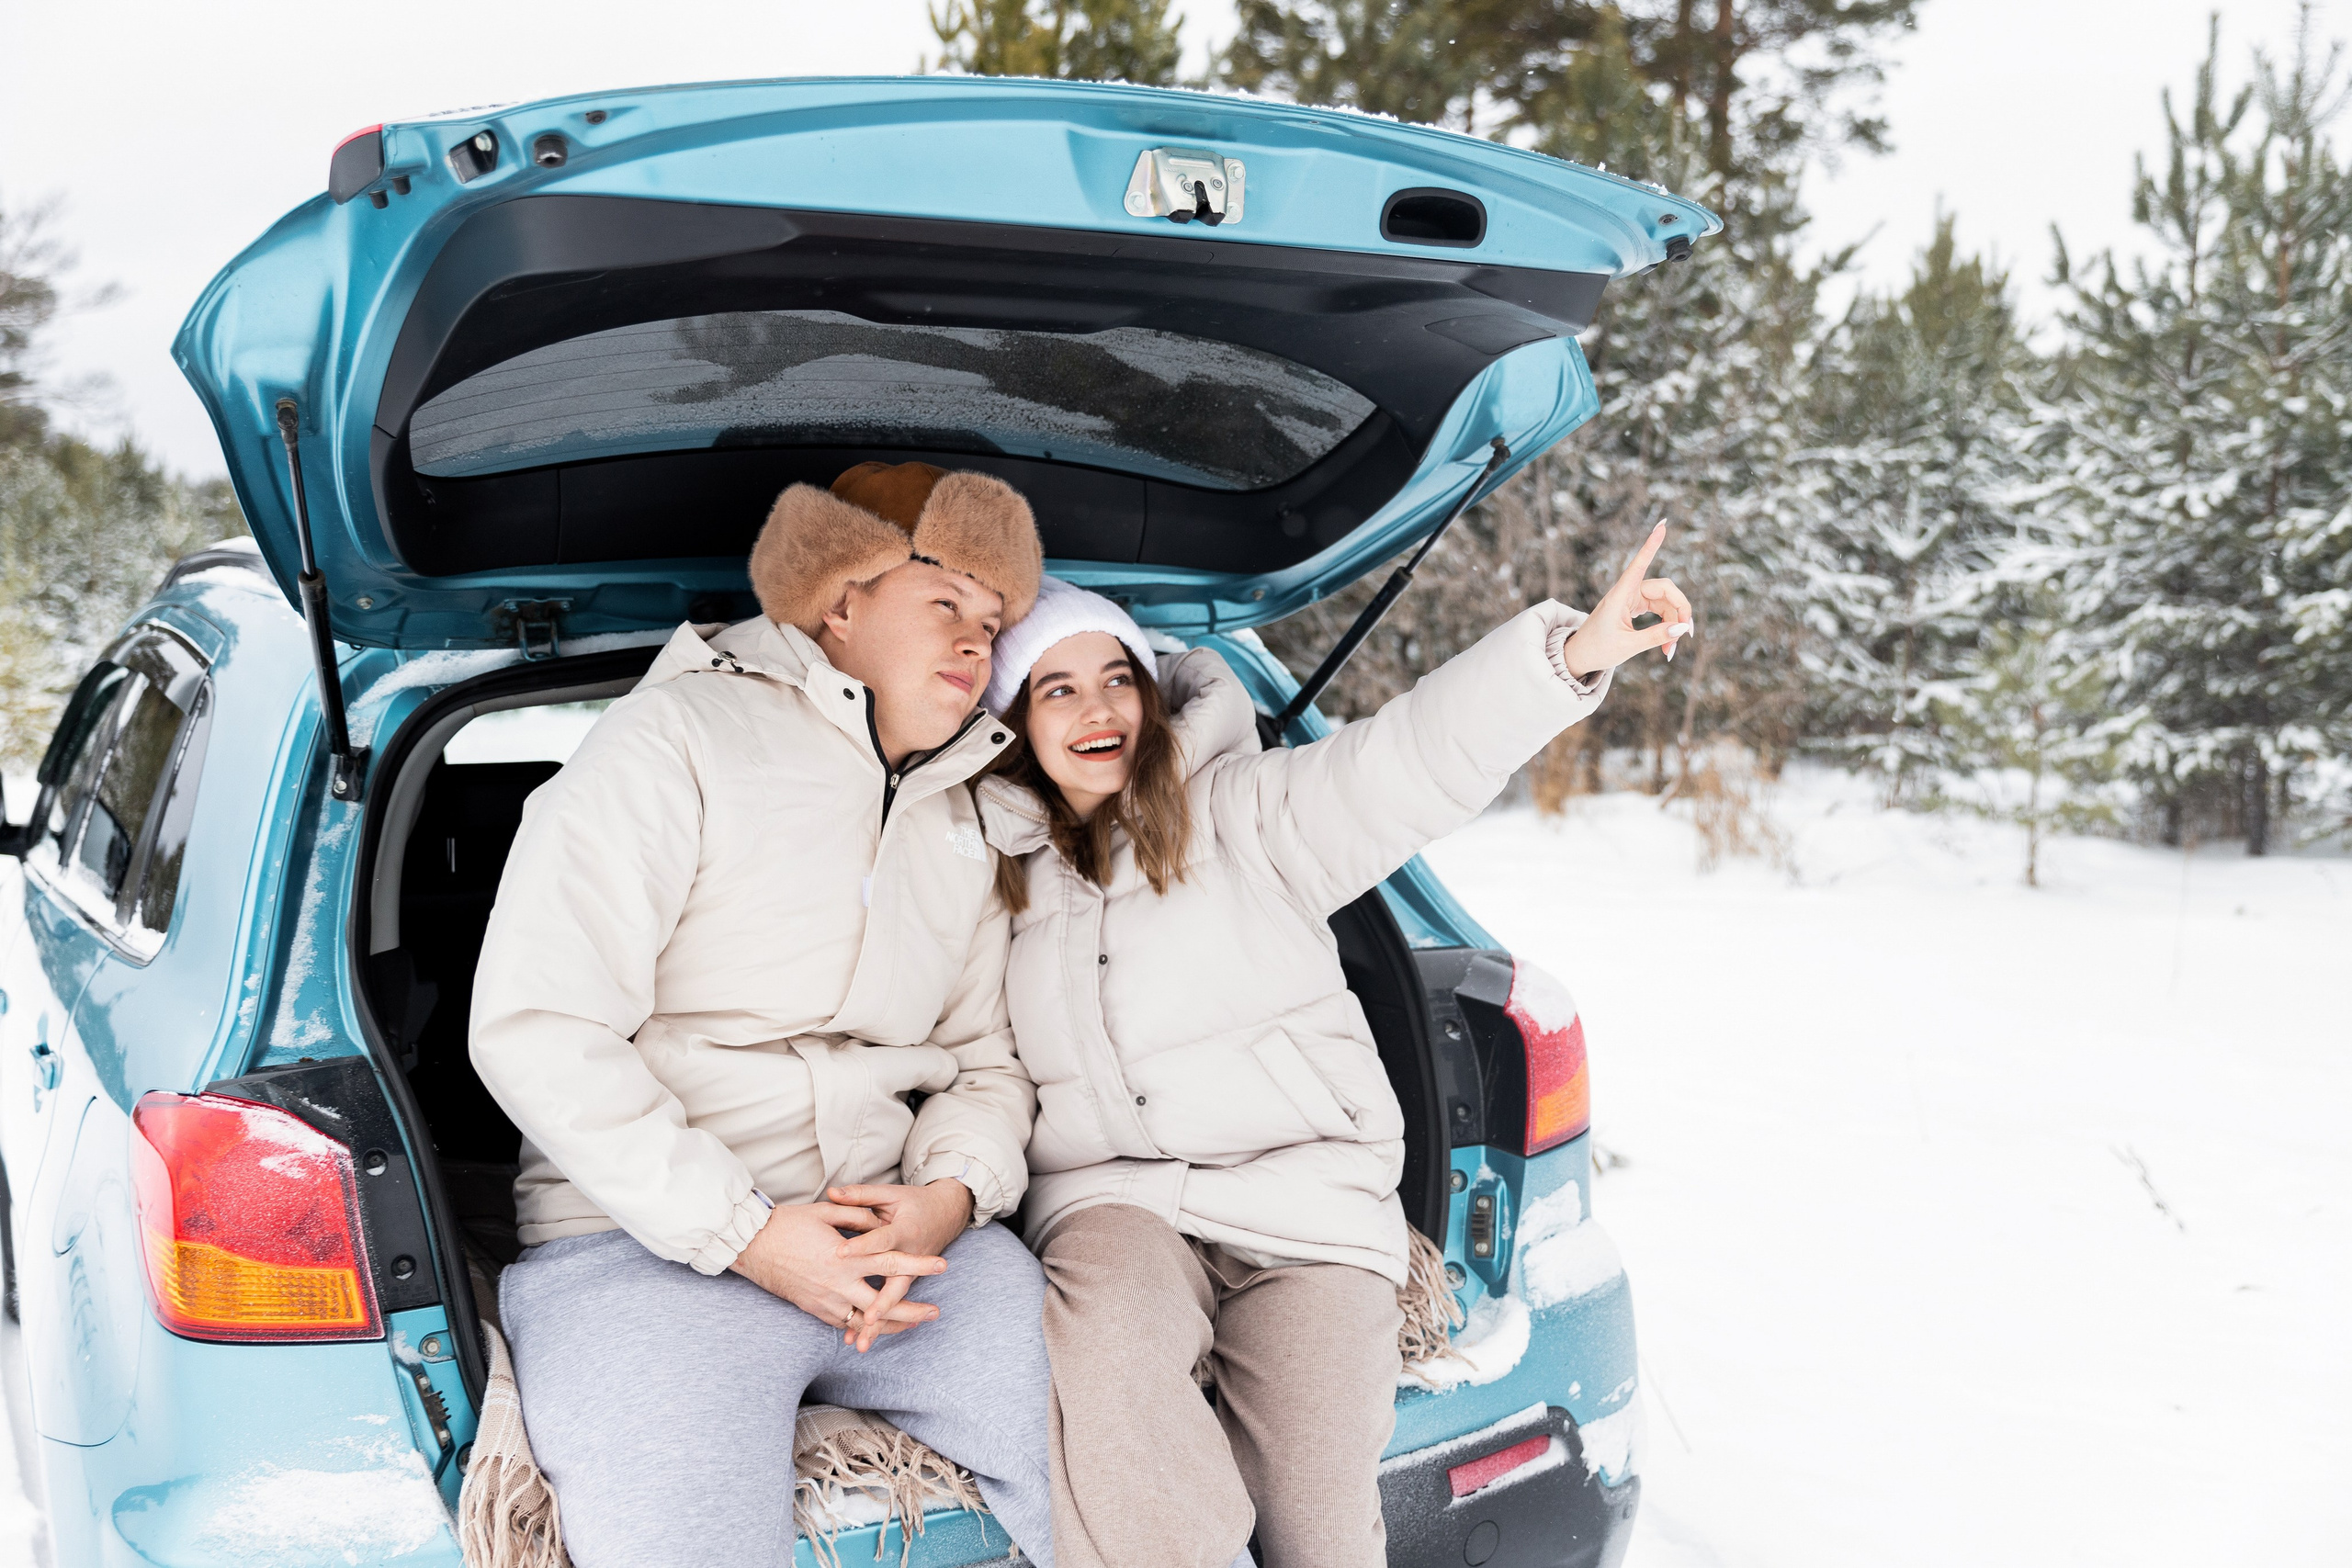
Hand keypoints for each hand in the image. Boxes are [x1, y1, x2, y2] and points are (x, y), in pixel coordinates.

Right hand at [727, 1200, 945, 1342]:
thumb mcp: (825, 1211)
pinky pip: (844, 1323)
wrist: (752, 1246)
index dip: (918, 1265)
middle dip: (912, 1309)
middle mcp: (839, 1282)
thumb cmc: (787, 1223)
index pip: (891, 1262)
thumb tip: (878, 1222)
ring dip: (891, 1325)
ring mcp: (826, 1300)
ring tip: (913, 1324)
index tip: (942, 1266)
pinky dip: (863, 1328)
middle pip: (884, 1302)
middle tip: (935, 1311)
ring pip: (866, 1320)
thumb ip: (857, 1216)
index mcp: (846, 1256)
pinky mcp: (814, 1309)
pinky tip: (878, 1327)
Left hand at [827, 1179, 973, 1352]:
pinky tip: (859, 1337)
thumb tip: (832, 1191)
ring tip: (862, 1342)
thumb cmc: (913, 1202)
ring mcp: (911, 1273)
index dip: (861, 1246)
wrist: (947, 1213)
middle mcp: (911, 1255)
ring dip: (881, 1324)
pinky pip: (894, 1304)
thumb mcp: (890, 1193)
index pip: (882, 1240)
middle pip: (897, 1283)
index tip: (839, 1254)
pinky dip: (880, 1323)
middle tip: (869, 1318)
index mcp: (905, 1230)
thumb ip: (860, 1195)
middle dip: (883, 1303)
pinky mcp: (907, 1282)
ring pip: (896, 1301)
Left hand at [1557, 522, 1694, 677]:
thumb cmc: (1598, 650)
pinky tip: (1667, 645)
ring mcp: (1631, 599)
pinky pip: (1658, 609)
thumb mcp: (1628, 646)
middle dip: (1679, 610)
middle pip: (1664, 590)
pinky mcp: (1634, 607)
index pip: (1638, 565)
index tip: (1662, 526)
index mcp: (1619, 595)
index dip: (1651, 546)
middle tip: (1685, 635)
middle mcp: (1627, 592)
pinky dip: (1666, 625)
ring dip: (1673, 623)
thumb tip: (1683, 628)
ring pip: (1664, 602)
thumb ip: (1656, 637)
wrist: (1579, 656)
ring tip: (1670, 650)